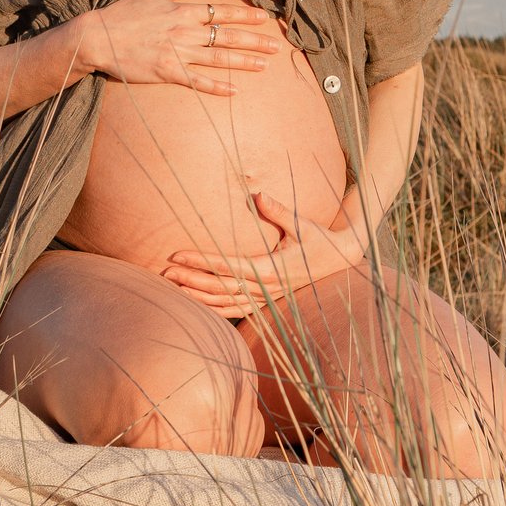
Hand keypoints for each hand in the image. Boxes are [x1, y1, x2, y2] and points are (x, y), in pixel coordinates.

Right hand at [82, 0, 280, 94]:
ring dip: (244, 62)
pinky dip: (217, 86)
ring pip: (218, 58)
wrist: (98, 37)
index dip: (245, 16)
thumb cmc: (123, 14)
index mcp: (183, 11)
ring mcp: (178, 53)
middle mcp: (185, 32)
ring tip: (264, 65)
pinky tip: (234, 91)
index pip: (221, 12)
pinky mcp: (168, 72)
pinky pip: (198, 81)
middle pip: (227, 37)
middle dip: (254, 42)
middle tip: (277, 47)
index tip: (264, 19)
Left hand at [163, 188, 364, 317]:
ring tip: (173, 289)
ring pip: (226, 304)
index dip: (201, 262)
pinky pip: (237, 311)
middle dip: (191, 281)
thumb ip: (278, 210)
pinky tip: (196, 304)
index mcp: (272, 269)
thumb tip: (259, 194)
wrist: (341, 259)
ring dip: (198, 298)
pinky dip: (215, 309)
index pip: (228, 267)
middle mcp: (267, 287)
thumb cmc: (319, 238)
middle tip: (164, 273)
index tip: (177, 255)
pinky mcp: (268, 301)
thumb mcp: (302, 223)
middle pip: (221, 289)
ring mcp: (267, 298)